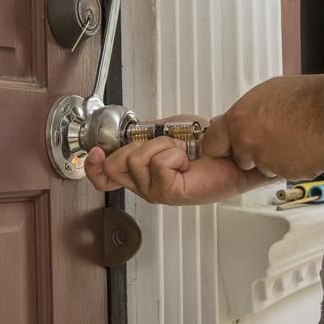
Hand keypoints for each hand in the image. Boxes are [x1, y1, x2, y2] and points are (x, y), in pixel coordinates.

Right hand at [85, 116, 268, 204]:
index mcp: (140, 172)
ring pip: (137, 160)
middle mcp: (144, 185)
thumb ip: (144, 133)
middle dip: (138, 146)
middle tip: (166, 146)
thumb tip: (129, 131)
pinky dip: (174, 155)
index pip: (103, 177)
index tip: (96, 152)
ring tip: (181, 153)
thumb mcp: (166, 131)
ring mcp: (155, 191)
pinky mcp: (169, 193)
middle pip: (115, 165)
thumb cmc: (205, 145)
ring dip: (162, 146)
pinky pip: (158, 163)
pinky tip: (187, 162)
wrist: (230, 153)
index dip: (93, 166)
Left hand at [202, 75, 323, 179]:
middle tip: (272, 136)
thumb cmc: (307, 96)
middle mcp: (248, 142)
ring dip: (273, 159)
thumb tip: (235, 120)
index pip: (212, 144)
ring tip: (292, 138)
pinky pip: (283, 172)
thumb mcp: (265, 94)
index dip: (222, 145)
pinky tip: (303, 147)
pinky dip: (292, 164)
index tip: (226, 145)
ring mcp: (266, 160)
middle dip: (250, 153)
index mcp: (239, 120)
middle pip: (239, 159)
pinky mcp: (285, 173)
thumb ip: (245, 113)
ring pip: (262, 166)